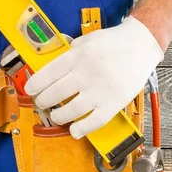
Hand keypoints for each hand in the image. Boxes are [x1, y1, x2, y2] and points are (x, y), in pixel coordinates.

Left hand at [24, 16, 163, 138]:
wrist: (142, 45)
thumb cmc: (112, 42)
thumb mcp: (85, 40)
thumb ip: (69, 54)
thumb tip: (52, 70)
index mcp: (77, 56)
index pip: (48, 73)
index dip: (35, 84)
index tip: (30, 90)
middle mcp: (87, 74)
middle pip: (56, 93)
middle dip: (43, 101)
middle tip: (41, 102)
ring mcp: (101, 90)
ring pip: (72, 110)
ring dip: (59, 116)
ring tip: (56, 115)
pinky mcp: (115, 103)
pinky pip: (95, 121)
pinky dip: (82, 129)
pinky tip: (74, 130)